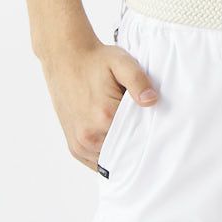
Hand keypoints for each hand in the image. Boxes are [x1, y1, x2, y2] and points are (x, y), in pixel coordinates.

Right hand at [39, 35, 159, 172]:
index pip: (138, 138)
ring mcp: (80, 144)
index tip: (155, 124)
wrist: (66, 59)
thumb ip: (138, 81)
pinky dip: (108, 153)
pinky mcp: (74, 147)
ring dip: (121, 150)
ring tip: (128, 129)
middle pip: (125, 151)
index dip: (149, 132)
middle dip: (135, 143)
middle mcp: (90, 136)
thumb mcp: (121, 61)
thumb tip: (152, 100)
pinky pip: (97, 162)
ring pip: (111, 159)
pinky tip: (115, 137)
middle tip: (144, 127)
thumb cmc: (96, 60)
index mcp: (105, 116)